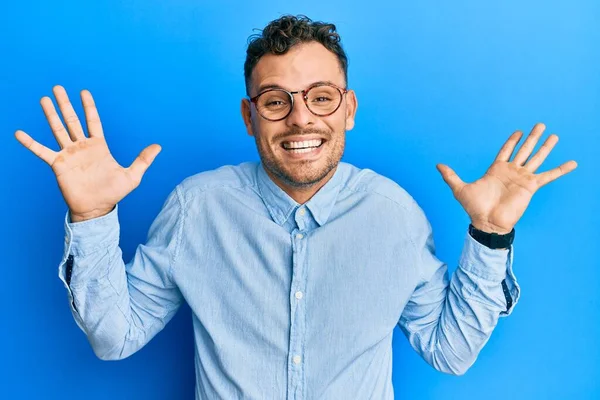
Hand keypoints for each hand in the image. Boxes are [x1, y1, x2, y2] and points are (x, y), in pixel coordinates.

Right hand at [15, 85, 160, 221]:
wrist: (97, 209)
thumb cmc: (114, 194)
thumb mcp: (133, 176)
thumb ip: (143, 159)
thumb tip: (158, 146)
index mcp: (99, 146)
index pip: (93, 121)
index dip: (88, 106)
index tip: (83, 91)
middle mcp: (82, 147)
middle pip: (72, 120)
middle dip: (65, 104)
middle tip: (58, 87)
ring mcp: (69, 154)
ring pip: (58, 130)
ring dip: (50, 114)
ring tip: (44, 99)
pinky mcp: (58, 165)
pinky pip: (41, 151)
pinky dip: (30, 142)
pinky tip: (19, 133)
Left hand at [436, 123, 576, 233]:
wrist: (486, 222)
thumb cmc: (474, 208)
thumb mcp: (459, 188)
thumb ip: (450, 176)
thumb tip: (437, 165)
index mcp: (496, 169)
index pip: (506, 150)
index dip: (512, 141)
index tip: (518, 131)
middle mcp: (511, 171)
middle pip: (524, 150)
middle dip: (532, 137)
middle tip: (540, 124)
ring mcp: (522, 178)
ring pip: (536, 158)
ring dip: (546, 147)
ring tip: (554, 136)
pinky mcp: (530, 187)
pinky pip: (548, 176)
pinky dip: (560, 169)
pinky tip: (572, 163)